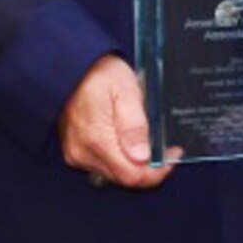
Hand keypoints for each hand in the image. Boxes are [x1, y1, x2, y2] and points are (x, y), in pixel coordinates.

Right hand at [59, 55, 167, 188]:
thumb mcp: (126, 92)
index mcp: (97, 141)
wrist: (70, 65)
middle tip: (166, 148)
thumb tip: (142, 157)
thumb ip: (134, 127)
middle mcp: (84, 153)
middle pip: (124, 177)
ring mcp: (77, 153)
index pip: (132, 176)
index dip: (157, 172)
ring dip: (135, 162)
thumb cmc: (97, 73)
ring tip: (149, 140)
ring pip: (114, 172)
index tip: (172, 157)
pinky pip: (103, 163)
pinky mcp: (75, 149)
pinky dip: (120, 157)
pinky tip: (129, 141)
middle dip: (149, 167)